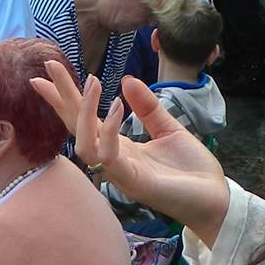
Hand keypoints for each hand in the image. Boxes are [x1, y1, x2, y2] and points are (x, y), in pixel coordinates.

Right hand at [29, 62, 228, 239]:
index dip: (65, 98)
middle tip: (50, 66)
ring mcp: (121, 172)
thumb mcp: (169, 128)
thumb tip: (126, 79)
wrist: (217, 198)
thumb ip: (147, 107)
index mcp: (120, 147)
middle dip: (61, 98)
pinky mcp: (134, 182)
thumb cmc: (192, 169)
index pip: (84, 120)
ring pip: (84, 144)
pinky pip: (109, 156)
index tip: (47, 74)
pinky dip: (109, 129)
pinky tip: (117, 105)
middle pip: (75, 128)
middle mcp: (113, 159)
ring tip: (91, 81)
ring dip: (84, 111)